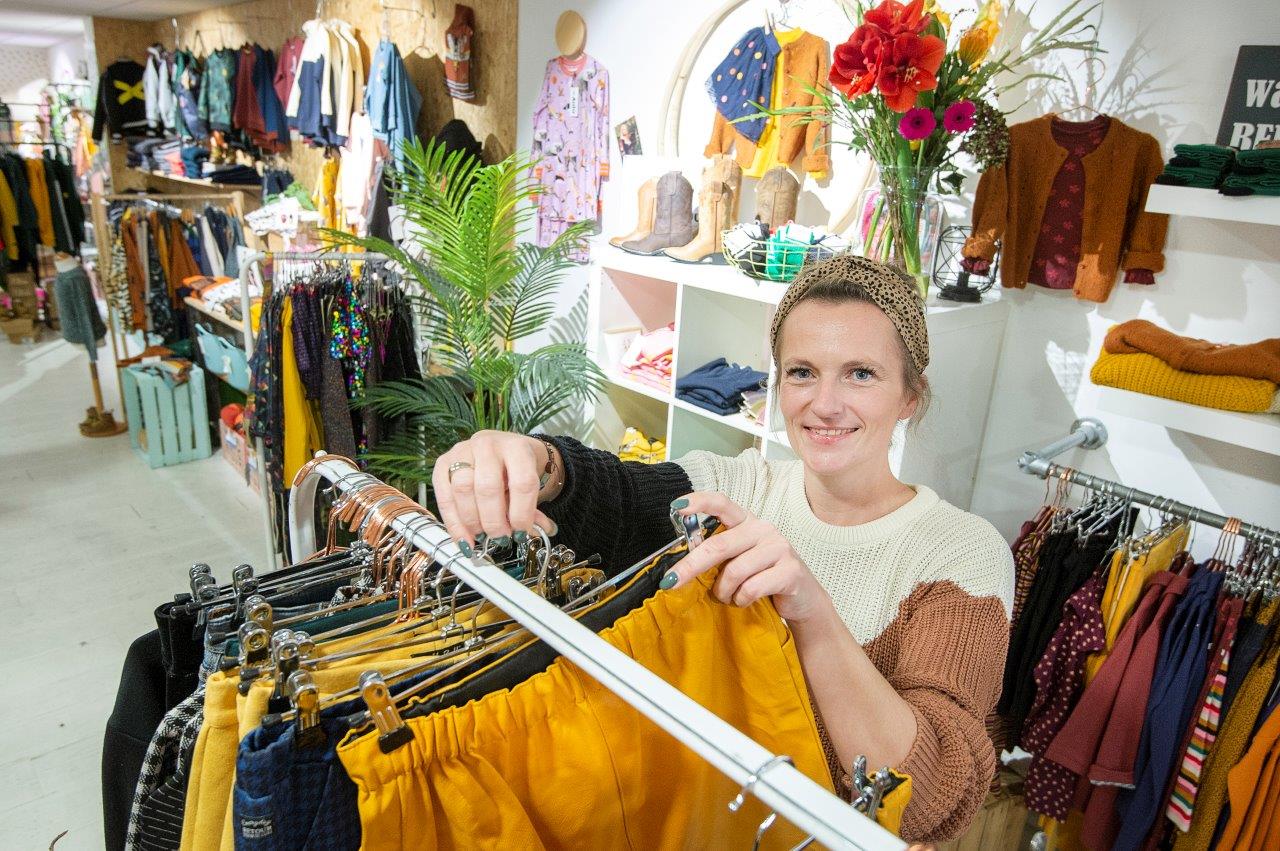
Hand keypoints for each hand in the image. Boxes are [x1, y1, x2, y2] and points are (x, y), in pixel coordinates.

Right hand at [432, 431, 557, 547]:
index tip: (521, 533)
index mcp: (517, 448)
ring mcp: (462, 451)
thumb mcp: (530, 482)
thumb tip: (535, 533)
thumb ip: (531, 510)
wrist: (499, 447)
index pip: (522, 482)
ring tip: (481, 536)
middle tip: (500, 537)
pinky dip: (452, 522)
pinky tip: (463, 537)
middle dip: (494, 520)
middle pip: (488, 487)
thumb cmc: (515, 468)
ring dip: (471, 521)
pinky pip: (443, 496)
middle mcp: (488, 445)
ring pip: (462, 489)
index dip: (522, 513)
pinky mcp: (443, 462)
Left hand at [664, 492, 834, 624]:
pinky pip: (751, 588)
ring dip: (723, 591)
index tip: (677, 505)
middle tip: (671, 582)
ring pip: (734, 571)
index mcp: (747, 522)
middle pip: (719, 545)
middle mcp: (763, 529)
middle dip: (690, 566)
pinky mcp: (790, 571)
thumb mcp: (739, 560)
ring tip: (727, 597)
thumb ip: (719, 554)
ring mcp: (779, 548)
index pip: (722, 503)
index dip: (699, 502)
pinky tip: (744, 600)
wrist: (803, 600)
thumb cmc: (763, 578)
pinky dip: (741, 599)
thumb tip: (682, 564)